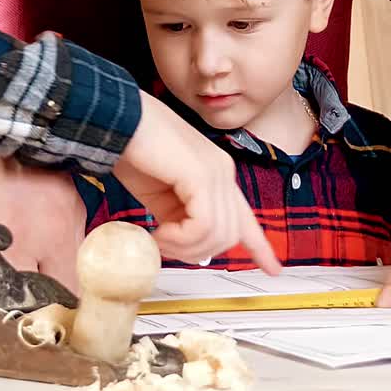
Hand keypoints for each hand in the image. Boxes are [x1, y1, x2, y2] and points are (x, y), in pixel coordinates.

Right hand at [113, 92, 280, 274]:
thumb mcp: (162, 196)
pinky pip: (203, 226)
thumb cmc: (133, 151)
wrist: (117, 121)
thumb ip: (180, 219)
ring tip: (158, 236)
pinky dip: (179, 239)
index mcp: (217, 176)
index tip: (273, 269)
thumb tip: (186, 248)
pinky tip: (159, 231)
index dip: (260, 247)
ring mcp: (216, 171)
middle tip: (163, 245)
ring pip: (219, 235)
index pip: (245, 217)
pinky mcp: (202, 174)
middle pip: (230, 236)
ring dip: (183, 247)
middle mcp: (223, 172)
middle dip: (194, 252)